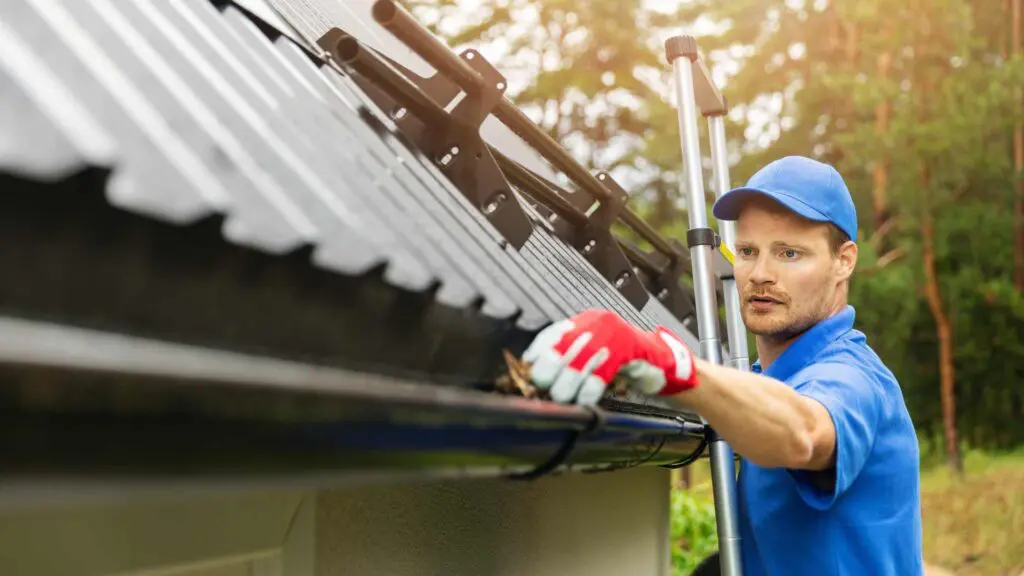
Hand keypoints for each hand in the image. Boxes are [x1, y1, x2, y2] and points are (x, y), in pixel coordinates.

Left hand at [521, 309, 698, 404]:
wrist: (659, 361)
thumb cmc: (622, 361)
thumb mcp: (592, 353)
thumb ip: (567, 357)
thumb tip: (533, 370)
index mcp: (584, 321)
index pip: (550, 335)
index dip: (536, 355)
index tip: (527, 373)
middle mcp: (595, 323)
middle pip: (560, 348)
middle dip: (549, 374)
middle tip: (546, 391)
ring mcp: (612, 333)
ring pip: (577, 363)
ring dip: (567, 386)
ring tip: (563, 399)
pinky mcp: (627, 349)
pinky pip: (599, 374)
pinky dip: (588, 391)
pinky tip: (585, 400)